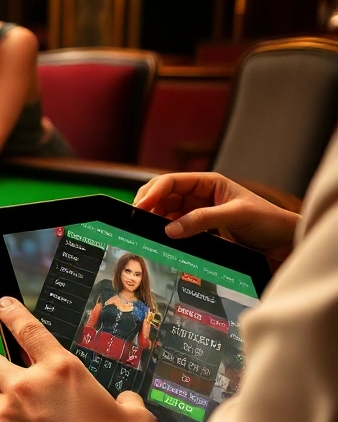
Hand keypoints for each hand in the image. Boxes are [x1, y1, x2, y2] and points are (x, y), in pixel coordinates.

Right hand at [132, 172, 299, 262]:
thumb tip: (170, 229)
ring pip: (166, 213)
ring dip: (155, 220)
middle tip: (136, 220)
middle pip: (163, 196)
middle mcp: (200, 195)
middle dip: (148, 205)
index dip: (153, 192)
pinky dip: (166, 232)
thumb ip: (203, 220)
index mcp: (208, 182)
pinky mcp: (200, 229)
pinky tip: (161, 239)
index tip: (140, 207)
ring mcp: (199, 212)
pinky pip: (176, 228)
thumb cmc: (268, 220)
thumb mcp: (237, 215)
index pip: (171, 181)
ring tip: (146, 231)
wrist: (285, 240)